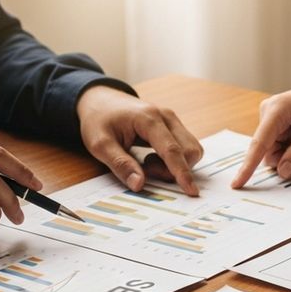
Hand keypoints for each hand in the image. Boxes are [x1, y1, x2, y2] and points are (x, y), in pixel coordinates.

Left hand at [77, 85, 203, 194]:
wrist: (100, 100)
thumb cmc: (98, 120)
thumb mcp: (100, 144)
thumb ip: (120, 165)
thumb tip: (139, 185)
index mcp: (148, 119)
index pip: (172, 150)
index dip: (182, 172)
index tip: (191, 191)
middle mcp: (166, 117)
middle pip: (188, 151)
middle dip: (173, 170)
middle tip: (145, 169)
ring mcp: (172, 120)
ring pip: (191, 150)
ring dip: (174, 166)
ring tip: (148, 163)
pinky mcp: (174, 126)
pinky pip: (186, 148)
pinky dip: (174, 160)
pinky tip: (154, 158)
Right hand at [231, 70, 290, 187]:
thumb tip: (282, 172)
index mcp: (277, 109)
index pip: (259, 143)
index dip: (248, 166)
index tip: (237, 184)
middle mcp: (268, 112)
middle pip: (267, 151)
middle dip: (286, 159)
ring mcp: (271, 118)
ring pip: (273, 151)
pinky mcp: (275, 123)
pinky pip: (278, 147)